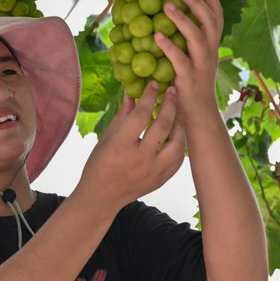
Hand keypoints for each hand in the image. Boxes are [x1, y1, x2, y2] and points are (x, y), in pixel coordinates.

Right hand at [75, 82, 185, 210]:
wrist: (102, 197)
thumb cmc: (99, 164)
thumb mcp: (107, 137)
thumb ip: (123, 115)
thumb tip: (133, 93)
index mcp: (121, 145)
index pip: (141, 114)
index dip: (150, 96)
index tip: (155, 84)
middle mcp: (140, 158)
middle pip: (164, 125)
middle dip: (170, 103)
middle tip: (173, 91)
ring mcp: (153, 171)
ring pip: (178, 143)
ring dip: (180, 125)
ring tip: (176, 114)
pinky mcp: (161, 180)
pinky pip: (179, 160)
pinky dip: (180, 144)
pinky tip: (176, 135)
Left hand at [154, 0, 223, 129]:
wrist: (198, 117)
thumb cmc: (190, 85)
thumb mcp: (193, 59)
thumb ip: (186, 41)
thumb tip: (168, 17)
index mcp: (212, 46)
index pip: (217, 15)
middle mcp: (211, 52)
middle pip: (210, 20)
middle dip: (197, 0)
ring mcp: (202, 65)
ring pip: (197, 36)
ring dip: (182, 18)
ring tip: (166, 5)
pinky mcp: (189, 78)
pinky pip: (179, 59)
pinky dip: (168, 46)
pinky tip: (155, 35)